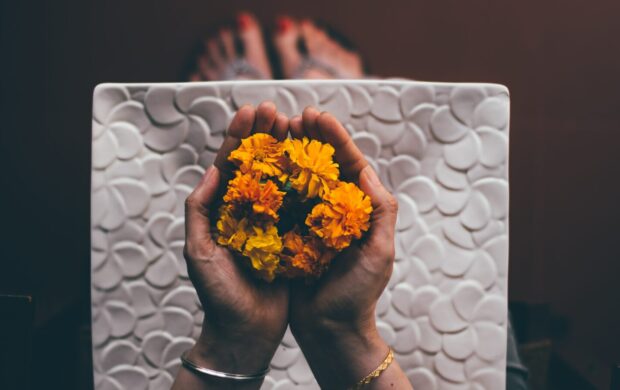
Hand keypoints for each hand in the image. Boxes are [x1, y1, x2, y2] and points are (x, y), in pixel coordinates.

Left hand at [173, 102, 290, 388]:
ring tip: (297, 126)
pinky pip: (300, 204)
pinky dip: (307, 182)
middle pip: (257, 164)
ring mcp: (272, 222)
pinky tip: (316, 162)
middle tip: (277, 111)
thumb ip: (200, 210)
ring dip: (287, 151)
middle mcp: (248, 210)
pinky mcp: (292, 236)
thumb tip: (213, 170)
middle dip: (264, 135)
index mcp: (223, 209)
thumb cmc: (217, 294)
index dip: (240, 136)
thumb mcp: (199, 251)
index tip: (252, 110)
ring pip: (280, 178)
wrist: (245, 332)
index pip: (231, 164)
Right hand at [288, 108, 410, 388]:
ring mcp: (310, 221)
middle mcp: (334, 210)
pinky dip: (272, 182)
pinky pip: (280, 203)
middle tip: (291, 116)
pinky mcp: (290, 234)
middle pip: (322, 165)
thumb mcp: (379, 253)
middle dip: (309, 138)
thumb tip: (367, 171)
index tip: (315, 116)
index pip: (348, 164)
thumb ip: (380, 212)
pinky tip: (259, 165)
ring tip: (274, 131)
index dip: (333, 137)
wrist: (330, 330)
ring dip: (288, 153)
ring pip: (299, 179)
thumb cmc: (359, 294)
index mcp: (358, 209)